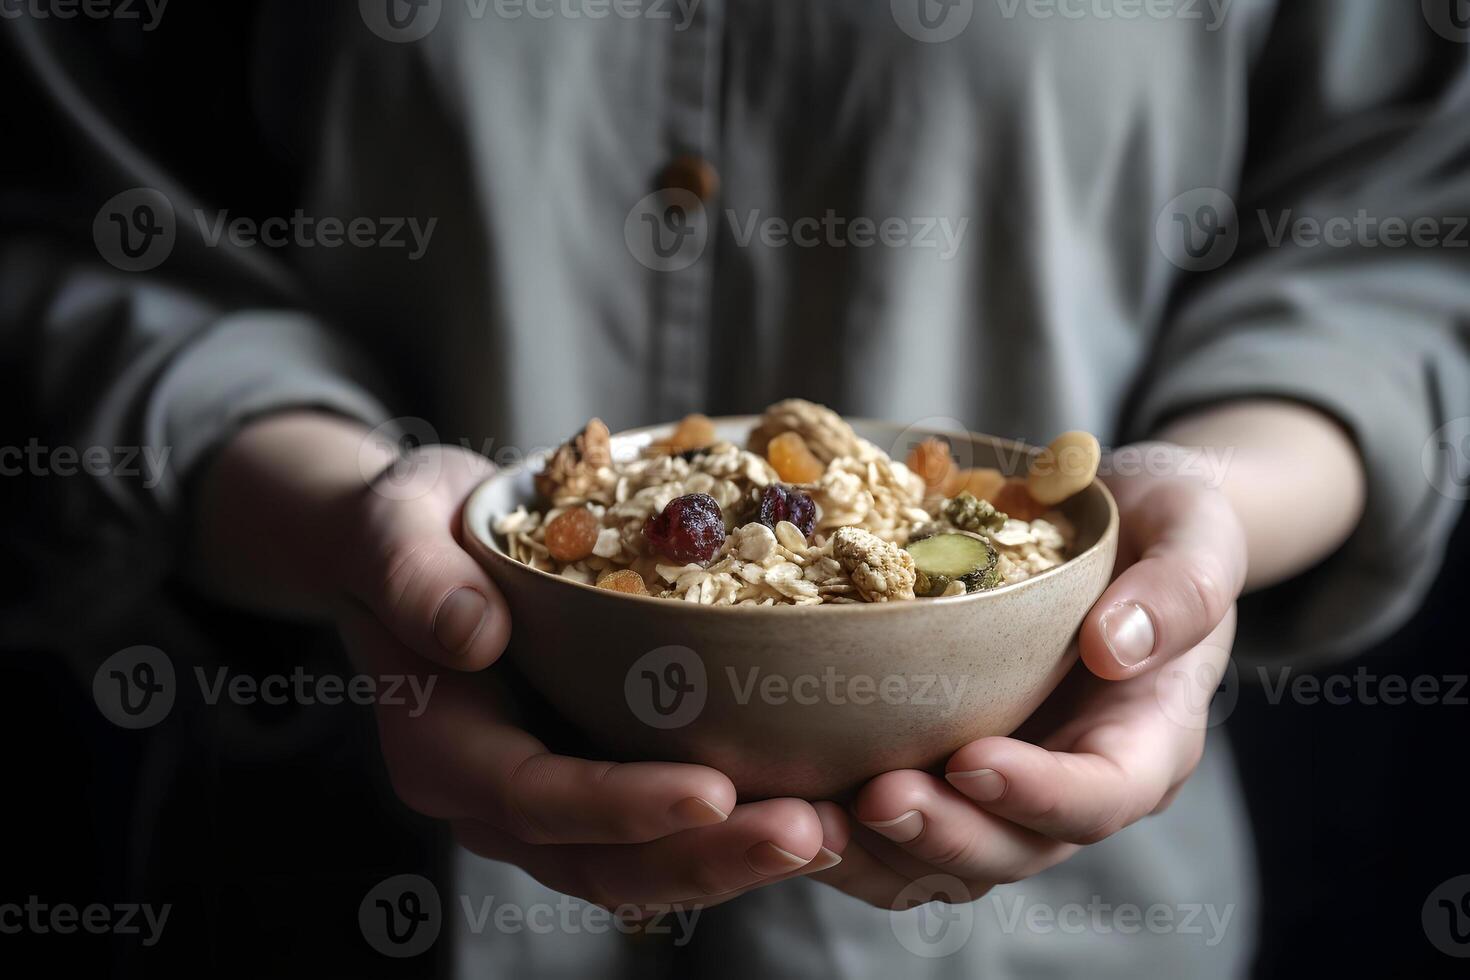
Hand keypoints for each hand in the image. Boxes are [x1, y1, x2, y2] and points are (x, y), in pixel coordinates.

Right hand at [337, 443, 842, 911]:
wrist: (419, 547)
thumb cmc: (408, 530)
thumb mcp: (393, 526)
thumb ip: (412, 576)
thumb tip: (474, 633)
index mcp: (443, 751)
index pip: (535, 797)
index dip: (620, 805)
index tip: (711, 790)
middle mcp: (498, 798)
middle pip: (604, 859)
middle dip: (709, 854)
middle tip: (811, 831)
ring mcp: (555, 800)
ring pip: (646, 862)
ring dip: (739, 855)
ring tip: (834, 828)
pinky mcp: (602, 776)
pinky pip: (668, 827)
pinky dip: (737, 824)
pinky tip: (817, 801)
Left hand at [813, 447, 1245, 906]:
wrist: (1120, 524)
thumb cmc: (1167, 528)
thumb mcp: (1196, 535)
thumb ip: (1178, 590)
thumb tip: (1114, 648)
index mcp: (1147, 740)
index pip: (1102, 796)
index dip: (1039, 795)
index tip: (972, 759)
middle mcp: (1074, 779)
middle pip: (1013, 848)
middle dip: (940, 835)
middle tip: (871, 798)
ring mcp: (1007, 780)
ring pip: (943, 859)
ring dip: (872, 852)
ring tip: (800, 823)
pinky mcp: (946, 761)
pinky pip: (894, 821)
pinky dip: (839, 824)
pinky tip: (778, 799)